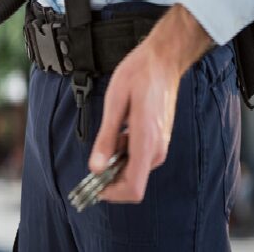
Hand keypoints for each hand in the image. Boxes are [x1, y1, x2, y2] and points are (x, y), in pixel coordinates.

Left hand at [88, 4, 212, 202]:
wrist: (163, 59)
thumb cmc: (139, 75)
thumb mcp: (115, 104)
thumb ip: (106, 138)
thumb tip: (95, 167)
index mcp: (146, 143)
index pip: (133, 188)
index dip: (111, 194)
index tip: (92, 187)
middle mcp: (156, 149)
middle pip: (132, 182)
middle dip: (109, 178)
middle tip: (90, 161)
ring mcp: (160, 145)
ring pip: (133, 169)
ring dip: (115, 163)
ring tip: (105, 137)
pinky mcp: (158, 139)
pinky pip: (138, 156)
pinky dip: (123, 152)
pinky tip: (117, 131)